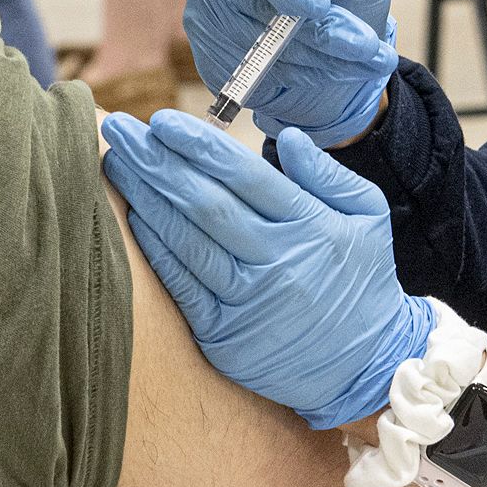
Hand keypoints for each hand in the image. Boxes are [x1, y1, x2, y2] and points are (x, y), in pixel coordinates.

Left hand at [100, 110, 435, 429]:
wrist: (368, 365)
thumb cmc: (363, 281)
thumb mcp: (368, 217)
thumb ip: (328, 175)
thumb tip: (288, 137)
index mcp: (309, 225)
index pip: (243, 175)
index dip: (198, 145)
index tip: (162, 121)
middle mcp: (277, 261)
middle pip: (205, 202)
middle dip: (157, 161)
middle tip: (120, 131)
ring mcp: (249, 300)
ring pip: (187, 240)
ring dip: (146, 198)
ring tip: (117, 164)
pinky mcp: (226, 336)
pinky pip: (183, 286)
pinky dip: (157, 250)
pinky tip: (134, 219)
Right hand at [183, 0, 396, 146]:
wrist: (328, 41)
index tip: (321, 7)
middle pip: (257, 10)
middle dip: (318, 32)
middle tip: (366, 45)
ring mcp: (205, 22)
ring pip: (261, 50)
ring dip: (319, 61)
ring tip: (363, 59)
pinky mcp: (211, 62)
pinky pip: (253, 78)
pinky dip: (300, 80)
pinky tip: (329, 71)